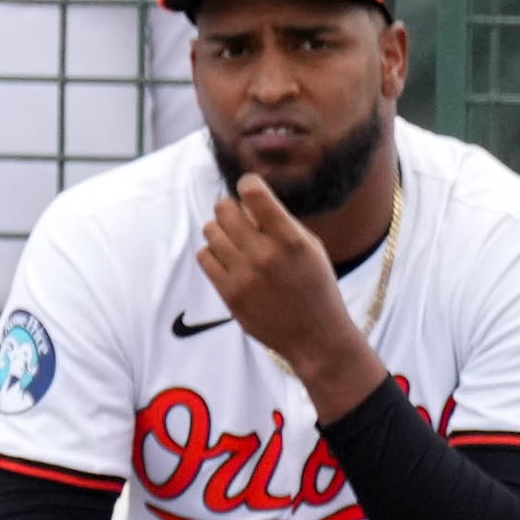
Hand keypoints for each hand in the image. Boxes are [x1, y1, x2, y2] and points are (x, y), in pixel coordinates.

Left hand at [194, 178, 384, 416]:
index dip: (248, 184)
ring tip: (236, 240)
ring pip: (210, 230)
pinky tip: (229, 259)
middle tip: (240, 218)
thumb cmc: (315, 285)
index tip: (249, 187)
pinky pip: (204, 256)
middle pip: (224, 209)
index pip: (255, 195)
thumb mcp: (310, 248)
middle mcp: (265, 255)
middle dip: (230, 208)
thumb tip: (247, 196)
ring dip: (220, 230)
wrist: (315, 336)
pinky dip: (213, 253)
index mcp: (292, 240)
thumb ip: (280, 222)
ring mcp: (244, 275)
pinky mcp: (228, 292)